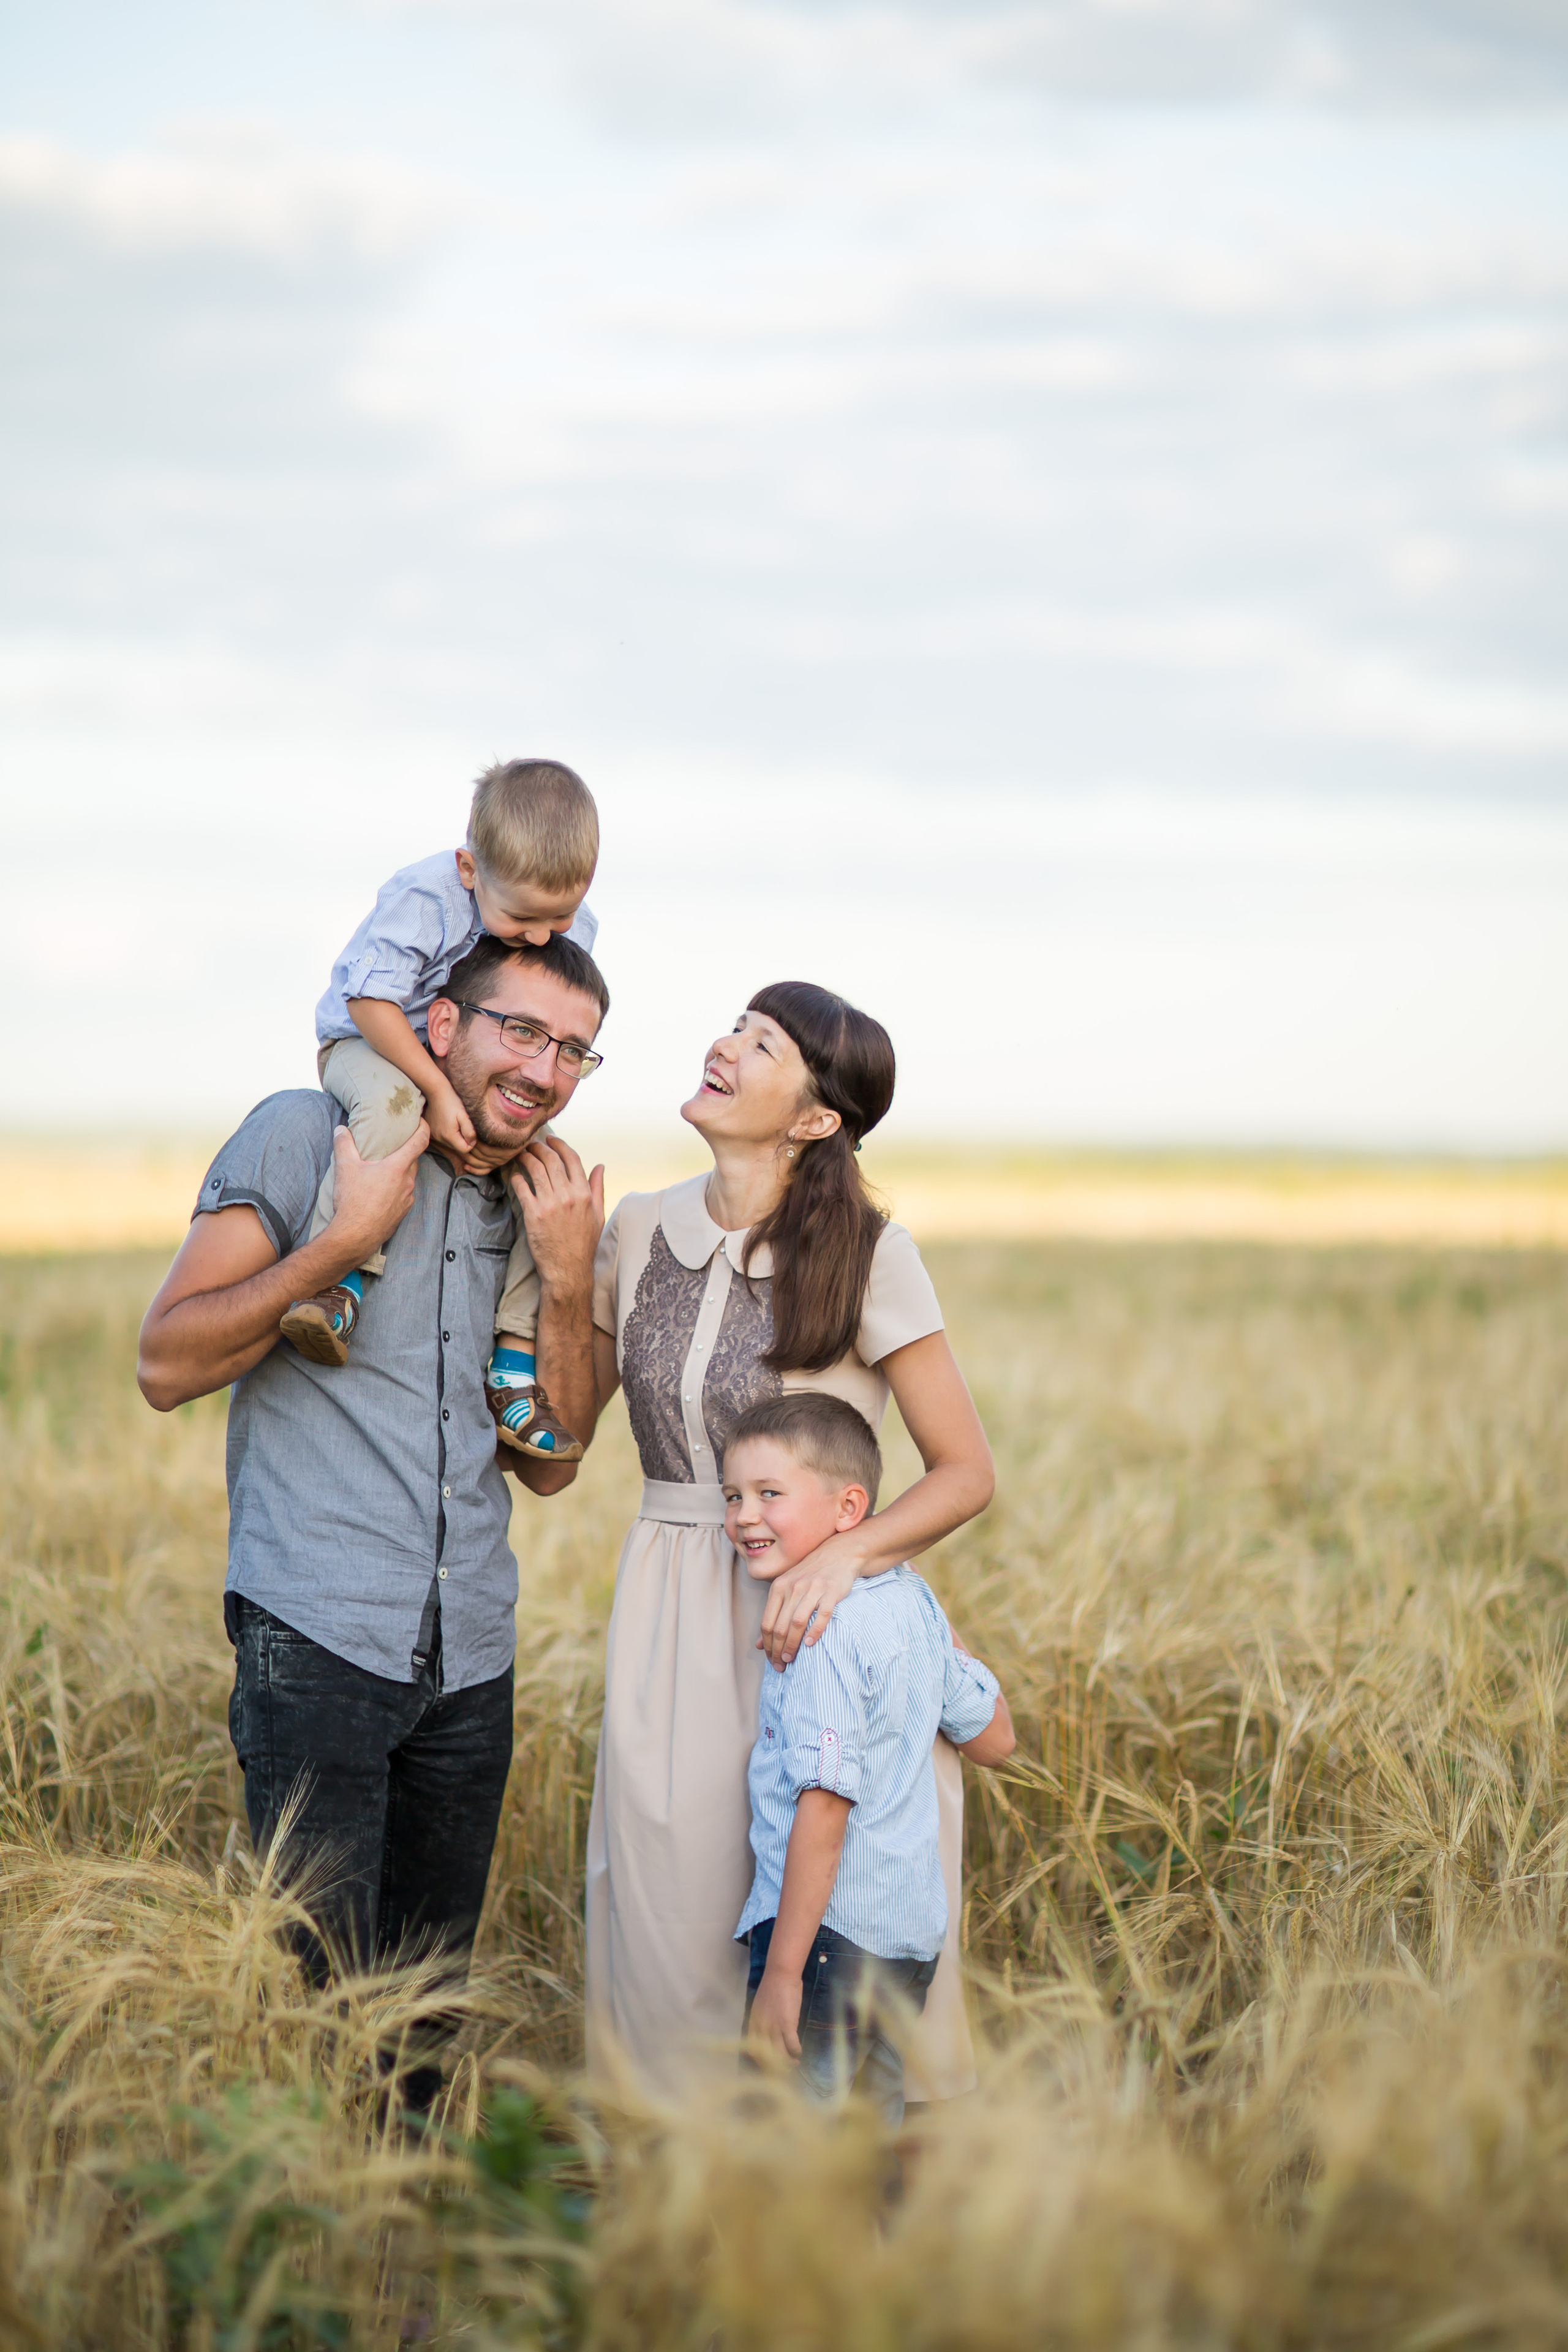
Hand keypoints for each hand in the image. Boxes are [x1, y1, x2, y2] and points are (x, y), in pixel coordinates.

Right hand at [326, 1123, 428, 1260]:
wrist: (355, 1236)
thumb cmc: (353, 1201)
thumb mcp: (345, 1168)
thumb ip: (344, 1145)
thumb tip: (341, 1129)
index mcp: (398, 1167)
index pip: (420, 1141)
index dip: (424, 1127)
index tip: (421, 1120)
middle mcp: (407, 1182)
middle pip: (413, 1160)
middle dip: (407, 1151)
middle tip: (395, 1145)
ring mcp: (407, 1198)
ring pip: (409, 1178)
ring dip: (401, 1171)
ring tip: (385, 1169)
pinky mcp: (403, 1212)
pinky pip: (404, 1194)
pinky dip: (397, 1188)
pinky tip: (382, 1191)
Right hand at [422, 1080, 476, 1164]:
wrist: (436, 1092)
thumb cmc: (452, 1101)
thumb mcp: (464, 1115)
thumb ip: (469, 1131)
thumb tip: (472, 1143)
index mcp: (449, 1136)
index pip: (465, 1149)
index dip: (471, 1142)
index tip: (470, 1130)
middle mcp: (440, 1139)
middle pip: (457, 1148)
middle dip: (463, 1140)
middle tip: (464, 1125)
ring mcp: (434, 1136)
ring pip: (450, 1144)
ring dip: (456, 1137)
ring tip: (455, 1123)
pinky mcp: (431, 1133)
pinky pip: (443, 1139)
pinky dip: (448, 1134)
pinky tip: (448, 1124)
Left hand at [510, 1135, 603, 1290]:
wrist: (568, 1270)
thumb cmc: (583, 1244)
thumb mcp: (597, 1215)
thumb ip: (597, 1188)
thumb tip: (600, 1166)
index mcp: (584, 1194)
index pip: (572, 1159)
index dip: (560, 1145)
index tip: (551, 1139)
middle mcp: (568, 1196)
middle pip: (551, 1160)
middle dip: (539, 1148)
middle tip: (531, 1145)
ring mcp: (550, 1205)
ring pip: (535, 1170)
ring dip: (526, 1158)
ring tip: (521, 1155)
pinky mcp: (534, 1215)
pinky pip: (522, 1188)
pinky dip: (517, 1178)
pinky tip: (515, 1175)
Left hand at [747, 1965, 803, 2059]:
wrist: (781, 1974)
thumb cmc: (772, 1987)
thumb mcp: (759, 2006)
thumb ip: (761, 2021)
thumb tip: (766, 2034)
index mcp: (753, 2023)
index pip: (753, 2049)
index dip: (760, 2060)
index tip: (768, 2064)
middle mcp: (761, 2028)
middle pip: (766, 2055)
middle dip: (774, 2066)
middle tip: (782, 2069)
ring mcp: (774, 2027)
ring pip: (779, 2054)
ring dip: (787, 2062)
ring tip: (793, 2063)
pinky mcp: (787, 2025)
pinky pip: (792, 2045)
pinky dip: (796, 2051)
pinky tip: (799, 2052)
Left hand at [757, 1528, 865, 1670]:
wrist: (838, 1554)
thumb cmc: (811, 1575)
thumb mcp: (787, 1589)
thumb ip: (773, 1615)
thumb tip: (759, 1644)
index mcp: (779, 1587)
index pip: (767, 1623)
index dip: (767, 1645)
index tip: (771, 1660)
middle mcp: (793, 1587)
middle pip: (780, 1626)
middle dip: (778, 1649)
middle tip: (780, 1665)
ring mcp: (812, 1589)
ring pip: (797, 1622)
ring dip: (792, 1644)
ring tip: (791, 1659)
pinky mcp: (831, 1591)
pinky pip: (822, 1614)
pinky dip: (815, 1631)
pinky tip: (810, 1644)